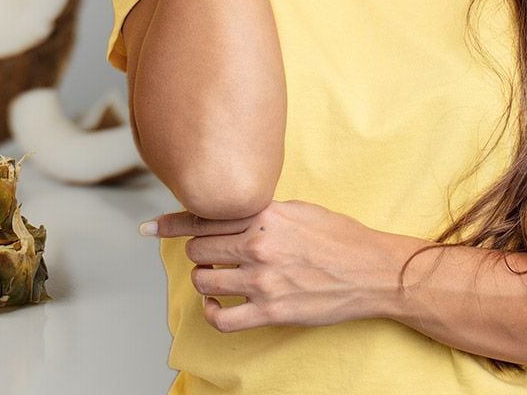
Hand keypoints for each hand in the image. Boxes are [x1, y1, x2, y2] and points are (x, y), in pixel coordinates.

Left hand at [148, 199, 414, 331]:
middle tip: (210, 255)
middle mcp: (258, 245)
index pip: (203, 216)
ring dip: (204, 279)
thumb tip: (229, 208)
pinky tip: (216, 305)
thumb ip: (259, 210)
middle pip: (197, 248)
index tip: (150, 227)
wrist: (376, 272)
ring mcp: (263, 280)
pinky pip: (221, 318)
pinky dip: (211, 312)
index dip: (171, 223)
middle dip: (198, 252)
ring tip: (216, 277)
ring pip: (203, 279)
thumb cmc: (341, 237)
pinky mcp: (271, 311)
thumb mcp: (298, 209)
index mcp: (263, 215)